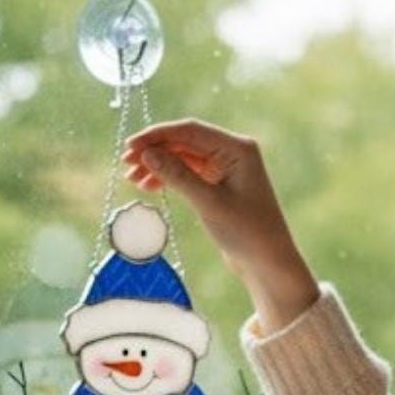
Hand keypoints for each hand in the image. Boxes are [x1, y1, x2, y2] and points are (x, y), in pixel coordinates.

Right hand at [120, 119, 319, 328]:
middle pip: (185, 141)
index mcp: (238, 148)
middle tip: (126, 164)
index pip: (190, 130)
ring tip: (133, 179)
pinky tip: (149, 186)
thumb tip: (146, 153)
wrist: (268, 264)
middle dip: (155, 151)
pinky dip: (169, 177)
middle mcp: (233, 152)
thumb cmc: (247, 233)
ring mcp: (226, 167)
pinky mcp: (220, 184)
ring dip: (159, 165)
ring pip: (184, 157)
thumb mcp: (208, 203)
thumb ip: (177, 175)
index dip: (157, 136)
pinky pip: (189, 173)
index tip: (130, 147)